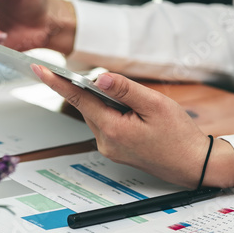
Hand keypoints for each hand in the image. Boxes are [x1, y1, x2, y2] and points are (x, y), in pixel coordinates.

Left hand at [31, 65, 233, 187]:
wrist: (194, 165)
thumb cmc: (179, 136)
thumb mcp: (155, 105)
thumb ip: (125, 89)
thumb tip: (99, 77)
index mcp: (113, 129)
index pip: (78, 98)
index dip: (57, 82)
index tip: (39, 68)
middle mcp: (106, 142)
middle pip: (88, 106)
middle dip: (93, 89)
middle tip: (114, 82)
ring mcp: (110, 148)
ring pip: (98, 114)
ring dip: (106, 102)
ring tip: (134, 103)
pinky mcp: (116, 150)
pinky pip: (107, 124)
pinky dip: (112, 112)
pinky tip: (133, 113)